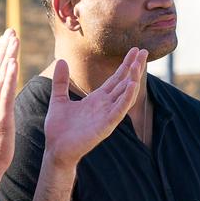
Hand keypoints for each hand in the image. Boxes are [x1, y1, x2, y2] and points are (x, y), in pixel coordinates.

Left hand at [43, 48, 144, 168]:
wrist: (55, 149)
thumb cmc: (58, 129)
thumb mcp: (58, 99)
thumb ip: (61, 81)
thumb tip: (61, 60)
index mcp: (96, 99)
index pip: (115, 79)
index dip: (125, 65)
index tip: (135, 50)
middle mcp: (105, 106)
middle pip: (123, 83)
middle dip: (134, 67)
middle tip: (144, 51)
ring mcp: (107, 115)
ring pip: (124, 95)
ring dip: (132, 79)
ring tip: (139, 64)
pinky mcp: (105, 126)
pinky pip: (119, 110)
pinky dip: (126, 98)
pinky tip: (132, 85)